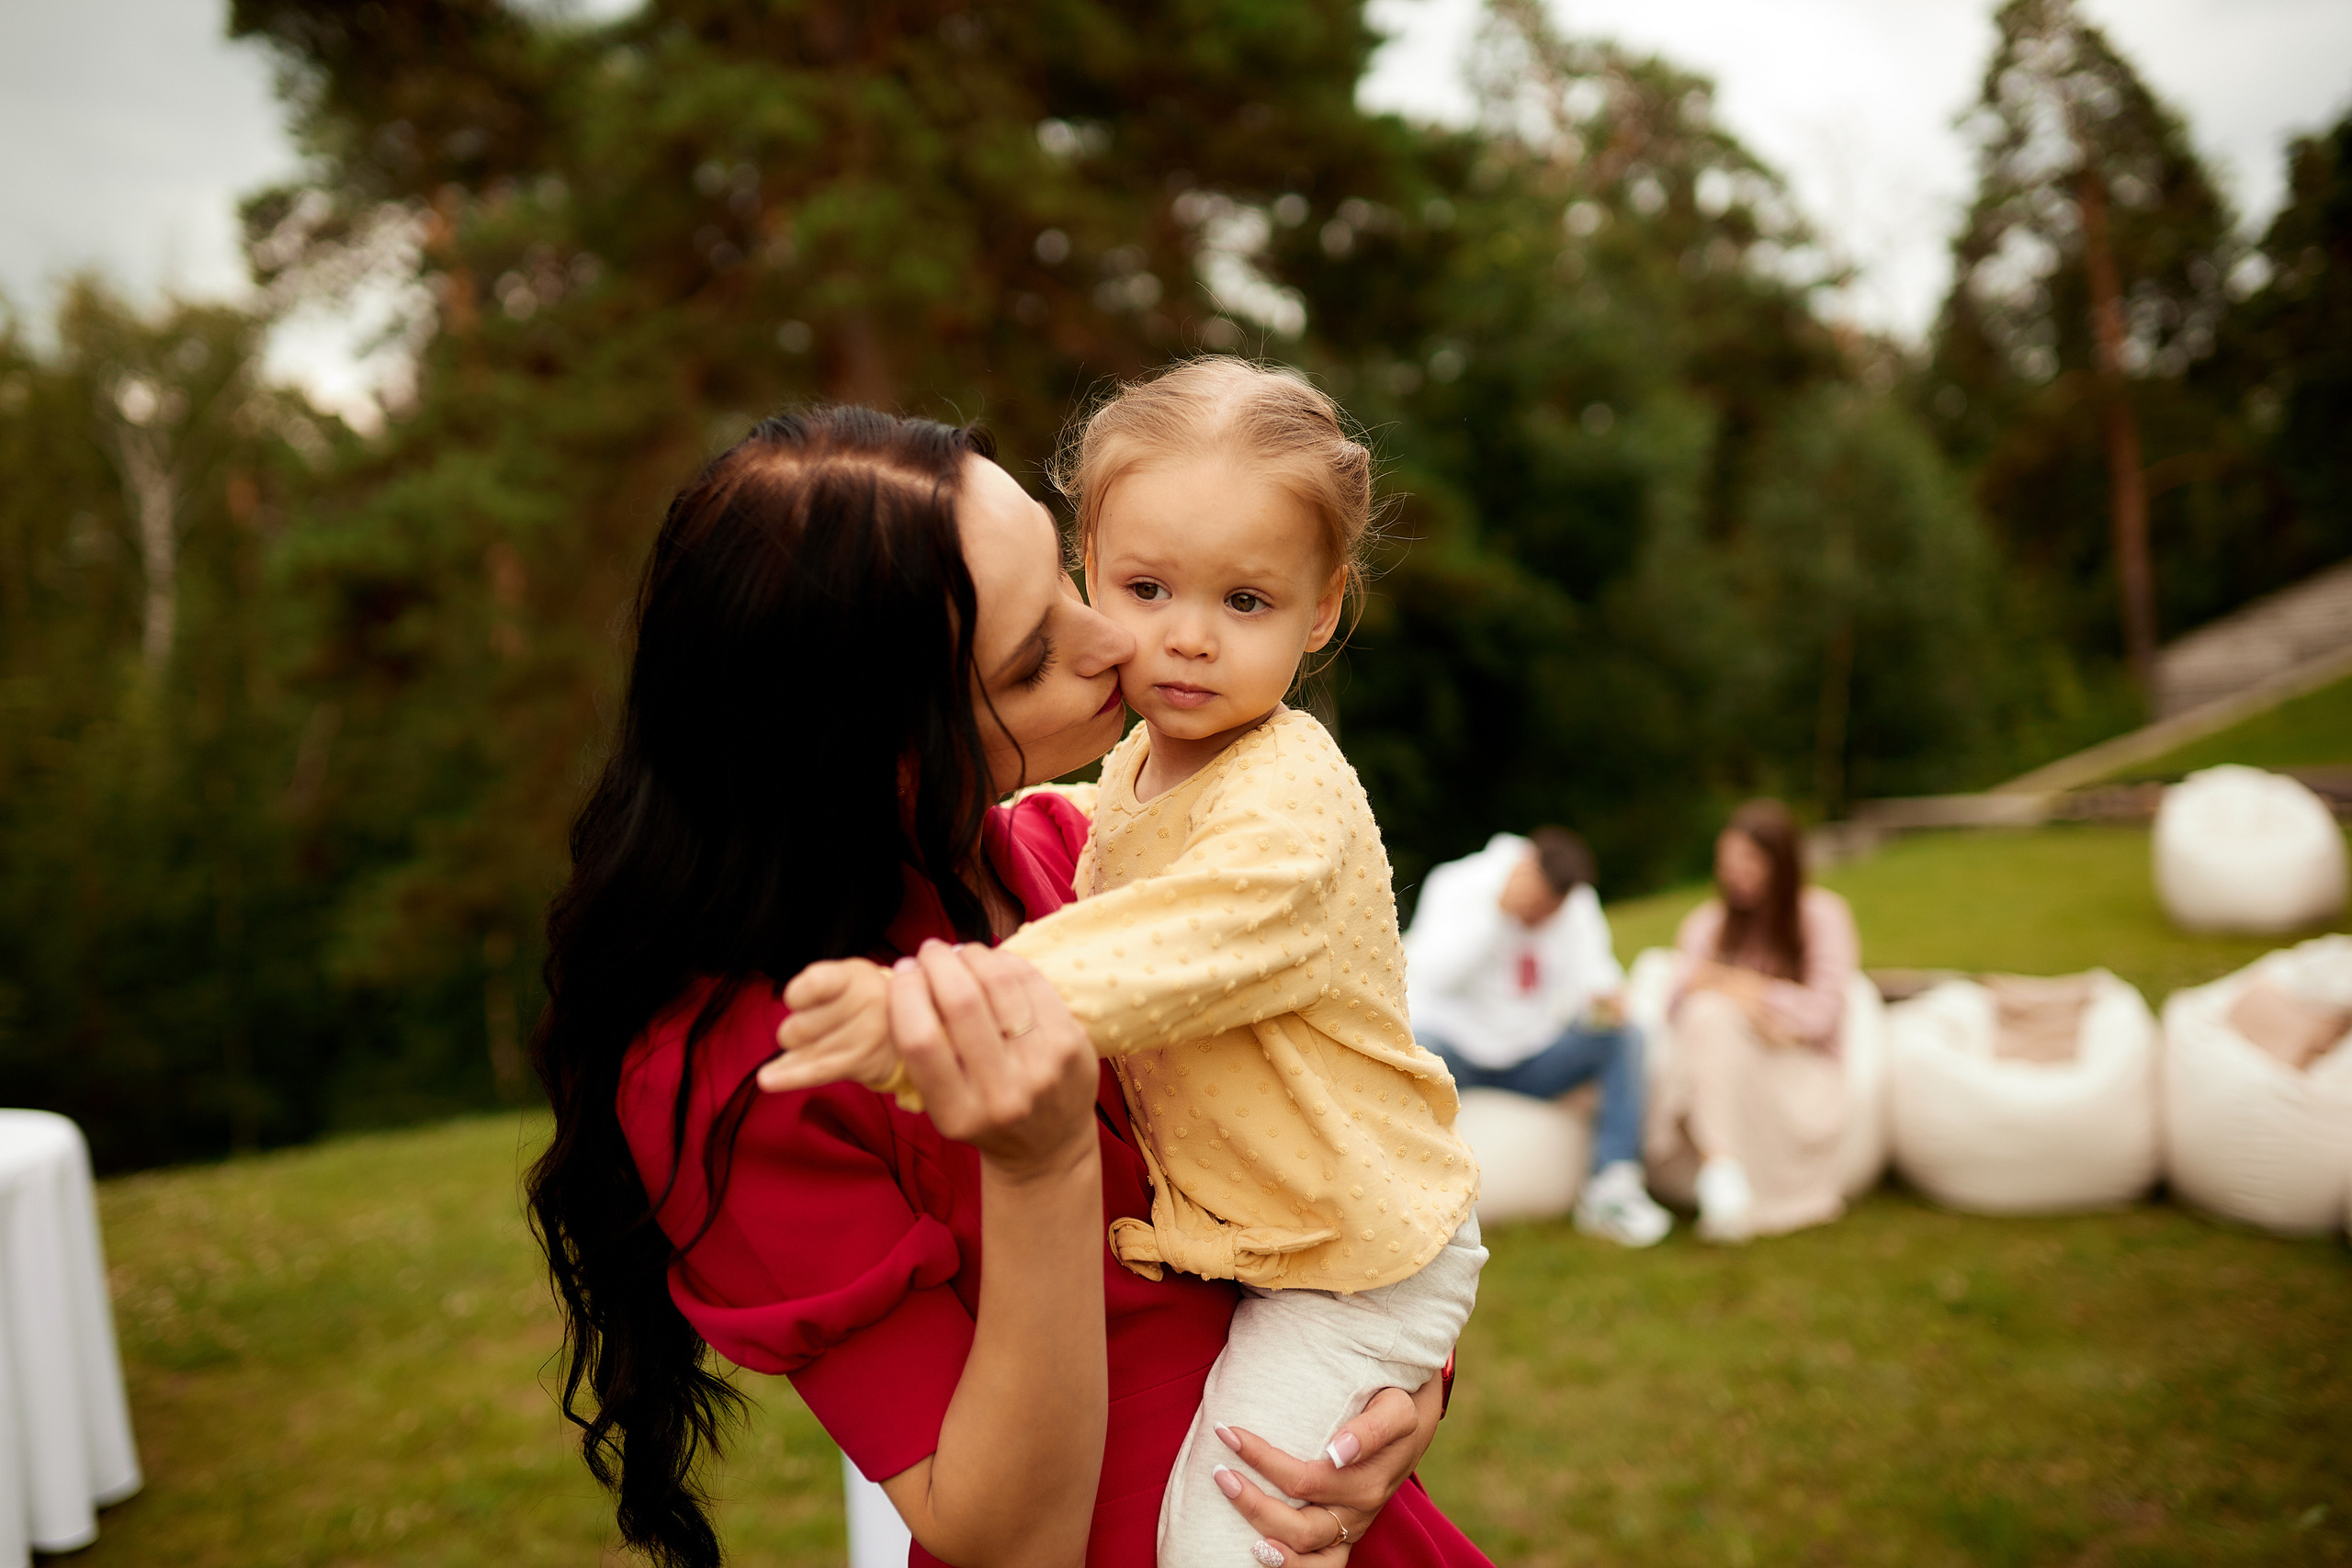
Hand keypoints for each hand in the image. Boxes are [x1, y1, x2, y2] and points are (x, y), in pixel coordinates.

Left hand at [757, 957, 899, 1095]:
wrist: (907, 1021)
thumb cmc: (859, 996)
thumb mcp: (842, 976)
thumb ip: (813, 991)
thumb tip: (786, 1034)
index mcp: (854, 975)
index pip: (813, 985)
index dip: (795, 996)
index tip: (795, 1000)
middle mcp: (867, 1003)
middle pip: (800, 1027)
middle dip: (793, 1030)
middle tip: (816, 1024)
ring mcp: (868, 1035)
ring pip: (805, 1052)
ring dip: (796, 1052)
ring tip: (813, 1043)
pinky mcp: (865, 1062)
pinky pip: (818, 1073)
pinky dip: (789, 1078)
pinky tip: (768, 1080)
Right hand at [888, 941, 1098, 1176]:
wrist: (1049, 1149)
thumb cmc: (984, 1118)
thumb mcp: (943, 1107)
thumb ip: (924, 1055)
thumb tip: (908, 976)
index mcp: (957, 1114)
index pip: (921, 1040)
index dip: (905, 993)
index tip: (901, 973)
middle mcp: (1002, 1094)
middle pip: (962, 1003)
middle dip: (939, 963)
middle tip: (930, 951)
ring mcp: (1042, 1069)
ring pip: (1001, 985)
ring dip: (974, 955)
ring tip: (961, 952)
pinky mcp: (1072, 1045)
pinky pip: (1034, 984)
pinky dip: (1007, 963)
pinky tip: (994, 961)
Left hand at [1208, 1377, 1446, 1563]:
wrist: (1410, 1423)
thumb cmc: (1395, 1407)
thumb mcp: (1395, 1409)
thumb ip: (1372, 1429)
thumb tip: (1337, 1452)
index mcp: (1368, 1481)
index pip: (1305, 1480)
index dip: (1261, 1459)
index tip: (1228, 1432)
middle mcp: (1358, 1512)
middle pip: (1300, 1526)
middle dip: (1252, 1502)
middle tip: (1219, 1472)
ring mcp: (1350, 1529)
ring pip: (1306, 1553)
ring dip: (1265, 1536)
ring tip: (1234, 1508)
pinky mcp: (1343, 1538)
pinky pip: (1319, 1566)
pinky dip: (1290, 1565)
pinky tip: (1259, 1550)